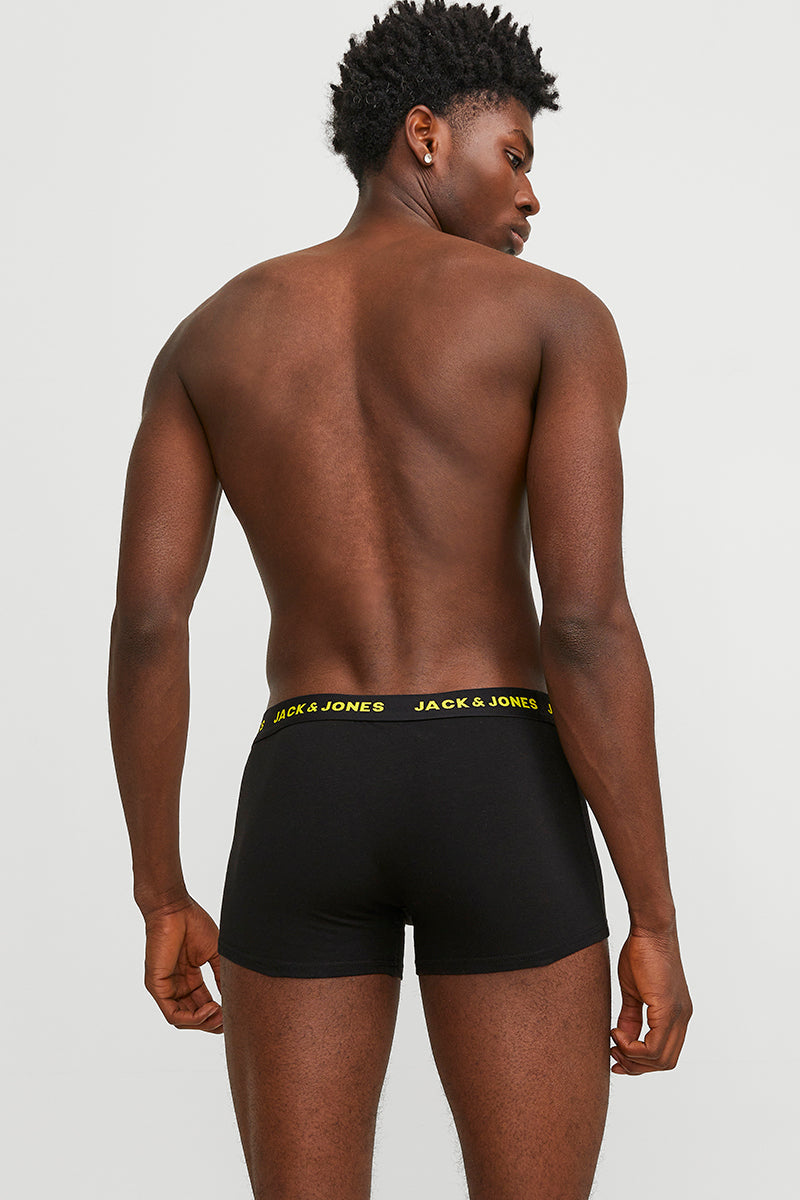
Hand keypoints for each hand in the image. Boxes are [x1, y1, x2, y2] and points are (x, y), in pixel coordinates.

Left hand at [142, 896, 223, 1033]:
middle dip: (211, 1022)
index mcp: (189, 978)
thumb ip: (221, 976)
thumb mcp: (214, 954)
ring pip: (183, 1020)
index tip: (234, 1013)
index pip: (202, 1005)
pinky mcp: (157, 987)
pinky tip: (209, 1009)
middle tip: (228, 1019)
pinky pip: (172, 1014)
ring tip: (220, 1013)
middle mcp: (177, 985)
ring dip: (203, 1023)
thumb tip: (232, 998)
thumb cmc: (193, 924)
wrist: (174, 909)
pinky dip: (192, 1018)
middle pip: (193, 1016)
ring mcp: (165, 988)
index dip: (218, 1013)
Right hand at [610, 924, 691, 1074]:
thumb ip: (631, 1017)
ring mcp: (678, 1015)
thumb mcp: (634, 992)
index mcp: (676, 1015)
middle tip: (614, 1054)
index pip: (665, 1054)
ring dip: (633, 1058)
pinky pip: (654, 1046)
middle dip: (636, 1066)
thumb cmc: (642, 953)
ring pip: (661, 1060)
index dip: (641, 1062)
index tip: (617, 1054)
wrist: (650, 930)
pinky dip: (633, 1047)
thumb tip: (624, 1038)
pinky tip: (617, 1032)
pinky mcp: (668, 1009)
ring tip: (615, 1040)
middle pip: (665, 1063)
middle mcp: (682, 1018)